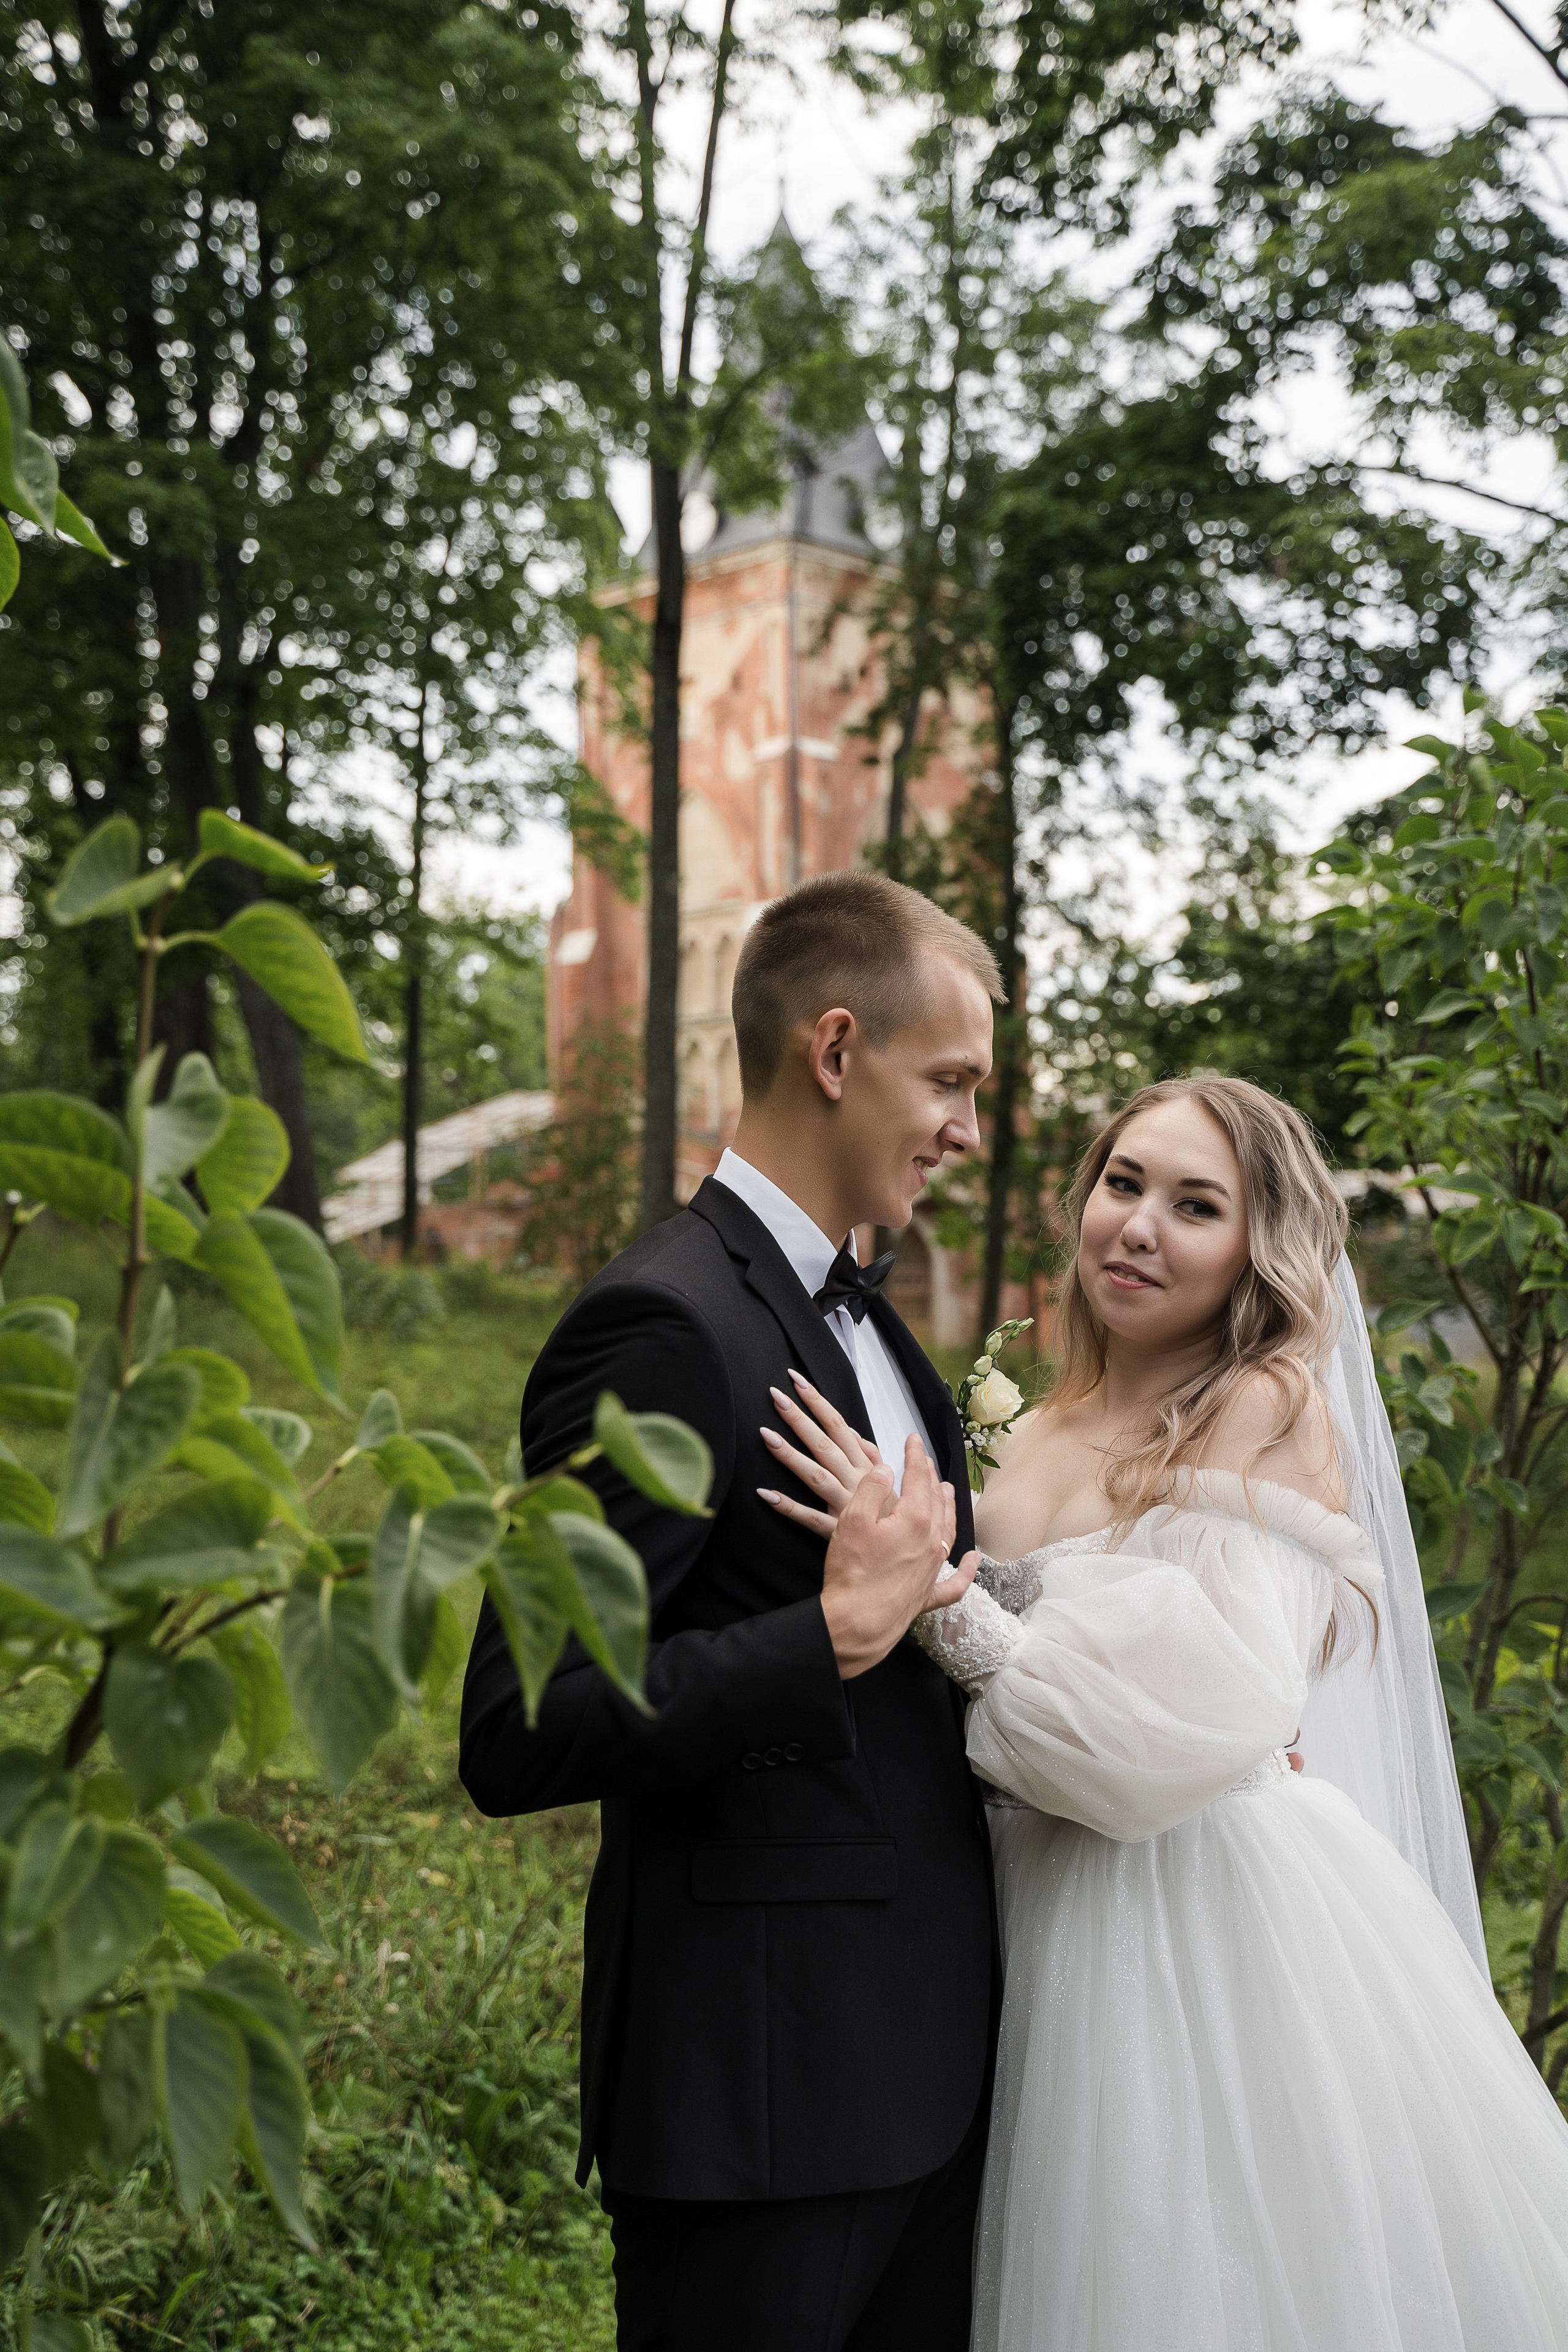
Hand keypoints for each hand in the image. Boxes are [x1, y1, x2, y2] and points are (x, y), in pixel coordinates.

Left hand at [757, 1369, 885, 1536]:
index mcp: (866, 1466)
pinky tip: (766, 1493)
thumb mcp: (889, 1481)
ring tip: (765, 1436)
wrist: (906, 1550)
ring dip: (790, 1456)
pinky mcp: (836, 1530)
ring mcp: (845, 1505)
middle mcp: (856, 1481)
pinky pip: (810, 1518)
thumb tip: (854, 1433)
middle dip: (800, 1419)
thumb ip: (871, 1455)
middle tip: (775, 1396)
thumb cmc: (893, 1514)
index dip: (818, 1403)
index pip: (839, 1426)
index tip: (796, 1381)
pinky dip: (788, 1507)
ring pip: (816, 1476)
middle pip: (825, 1445)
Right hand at [816, 1438, 976, 1679]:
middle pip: (937, 1502)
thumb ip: (872, 1489)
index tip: (913, 1439)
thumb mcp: (853, 1520)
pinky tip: (973, 1560)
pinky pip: (955, 1582)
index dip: (915, 1456)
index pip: (919, 1479)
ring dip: (950, 1509)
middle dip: (932, 1478)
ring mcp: (932, 1570)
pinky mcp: (927, 1595)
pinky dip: (966, 1569)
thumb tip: (888, 1470)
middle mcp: (931, 1543)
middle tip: (926, 1463)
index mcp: (915, 1520)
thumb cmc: (852, 1572)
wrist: (857, 1624)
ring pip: (948, 1532)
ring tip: (948, 1493)